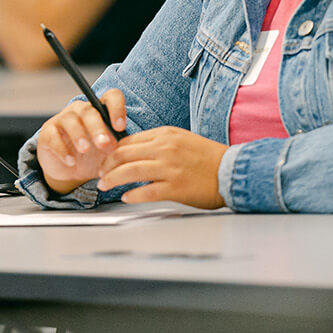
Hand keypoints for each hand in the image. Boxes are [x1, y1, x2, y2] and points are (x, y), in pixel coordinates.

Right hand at [35, 88, 128, 194]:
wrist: (71, 172)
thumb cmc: (94, 156)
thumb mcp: (110, 151)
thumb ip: (118, 145)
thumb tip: (129, 146)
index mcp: (100, 110)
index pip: (111, 97)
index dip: (117, 108)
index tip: (120, 127)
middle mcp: (80, 110)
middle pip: (89, 110)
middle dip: (98, 127)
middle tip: (103, 144)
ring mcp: (62, 120)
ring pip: (70, 120)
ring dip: (79, 135)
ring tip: (85, 150)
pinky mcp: (47, 133)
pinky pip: (53, 137)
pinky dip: (62, 150)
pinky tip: (71, 161)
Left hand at [96, 127, 228, 209]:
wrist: (232, 171)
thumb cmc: (209, 158)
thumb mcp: (182, 140)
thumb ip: (158, 144)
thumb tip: (134, 152)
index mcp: (166, 134)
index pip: (128, 141)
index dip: (112, 152)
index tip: (106, 160)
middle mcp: (165, 149)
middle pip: (123, 155)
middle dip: (106, 166)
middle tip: (100, 174)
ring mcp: (169, 168)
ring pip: (129, 172)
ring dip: (112, 179)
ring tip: (105, 185)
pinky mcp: (175, 187)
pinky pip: (145, 192)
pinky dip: (131, 195)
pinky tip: (126, 197)